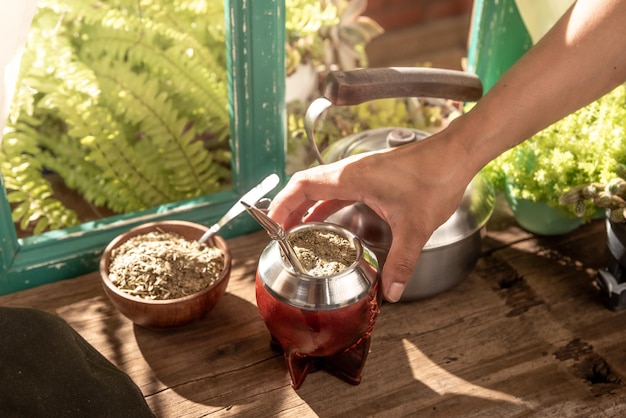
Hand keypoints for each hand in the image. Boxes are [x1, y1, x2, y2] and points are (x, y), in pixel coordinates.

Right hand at [269, 125, 475, 301]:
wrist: (456, 154)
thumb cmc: (435, 178)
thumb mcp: (415, 226)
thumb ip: (401, 261)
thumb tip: (391, 292)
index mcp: (350, 178)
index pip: (302, 186)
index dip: (282, 204)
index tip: (272, 225)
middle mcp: (350, 171)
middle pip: (305, 185)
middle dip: (288, 207)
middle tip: (279, 233)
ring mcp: (361, 172)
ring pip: (321, 187)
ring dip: (305, 206)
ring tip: (296, 230)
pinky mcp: (372, 176)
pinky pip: (338, 189)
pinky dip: (325, 205)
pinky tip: (328, 222)